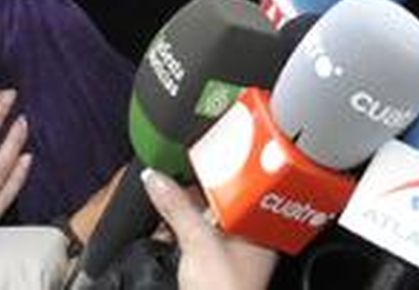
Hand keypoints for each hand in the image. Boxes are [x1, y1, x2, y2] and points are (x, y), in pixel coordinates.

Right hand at [142, 169, 277, 289]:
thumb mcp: (197, 242)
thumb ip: (176, 208)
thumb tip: (156, 178)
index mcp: (261, 227)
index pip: (246, 183)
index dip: (225, 166)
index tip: (204, 150)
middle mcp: (253, 238)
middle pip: (225, 200)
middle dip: (199, 189)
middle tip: (178, 171)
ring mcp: (235, 254)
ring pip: (211, 219)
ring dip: (188, 210)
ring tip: (168, 194)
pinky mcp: (216, 268)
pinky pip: (200, 238)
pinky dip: (183, 231)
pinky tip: (167, 227)